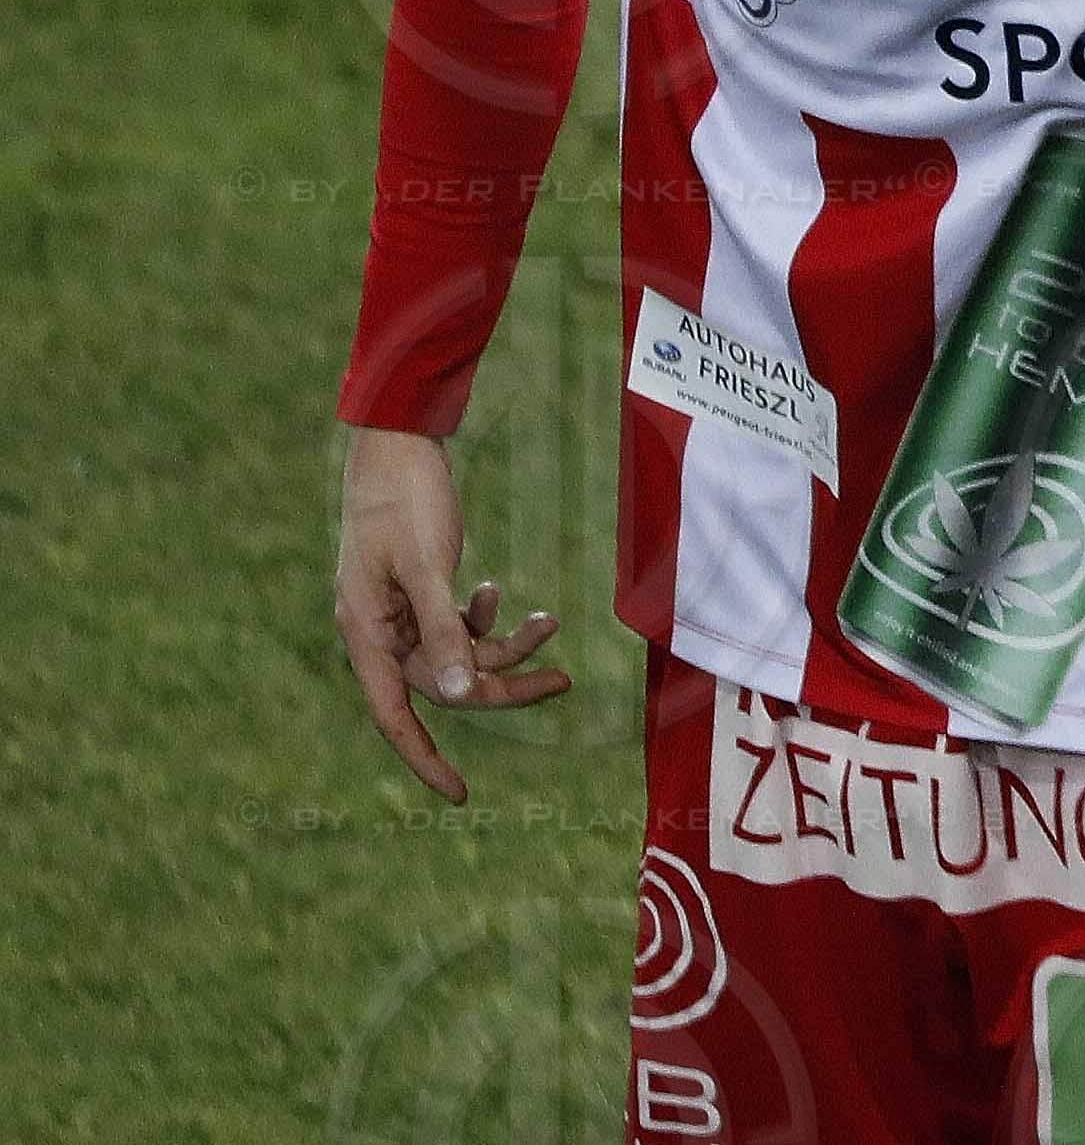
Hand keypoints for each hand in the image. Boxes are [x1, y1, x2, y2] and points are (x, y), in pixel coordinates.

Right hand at [332, 426, 567, 801]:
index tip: (461, 794)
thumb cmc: (402, 502)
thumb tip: (456, 696)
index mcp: (365, 635)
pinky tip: (500, 593)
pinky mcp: (420, 589)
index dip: (426, 758)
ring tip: (550, 621)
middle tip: (563, 681)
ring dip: (504, 644)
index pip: (395, 716)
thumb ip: (442, 631)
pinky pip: (456, 624)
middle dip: (502, 684)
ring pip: (458, 654)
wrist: (396, 446)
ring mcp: (400, 612)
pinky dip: (483, 616)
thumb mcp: (425, 567)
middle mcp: (379, 632)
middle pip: (445, 684)